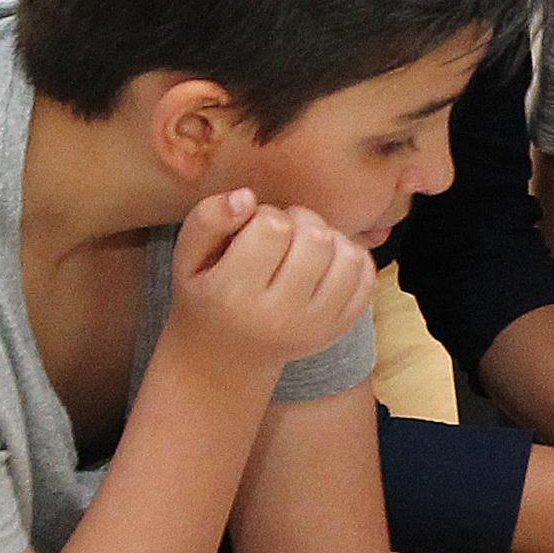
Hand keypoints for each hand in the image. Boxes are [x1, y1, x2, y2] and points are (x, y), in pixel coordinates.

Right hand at [169, 189, 376, 372]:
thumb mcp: (187, 257)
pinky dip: (351, 257)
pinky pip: (366, 277)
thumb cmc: (207, 294)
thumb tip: (247, 196)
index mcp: (234, 294)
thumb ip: (208, 218)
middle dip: (301, 221)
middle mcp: (278, 316)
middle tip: (282, 234)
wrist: (226, 356)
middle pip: (315, 238)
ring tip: (304, 245)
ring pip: (348, 256)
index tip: (253, 229)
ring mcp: (315, 326)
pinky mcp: (338, 329)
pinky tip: (325, 262)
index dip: (266, 214)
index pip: (272, 227)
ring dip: (329, 237)